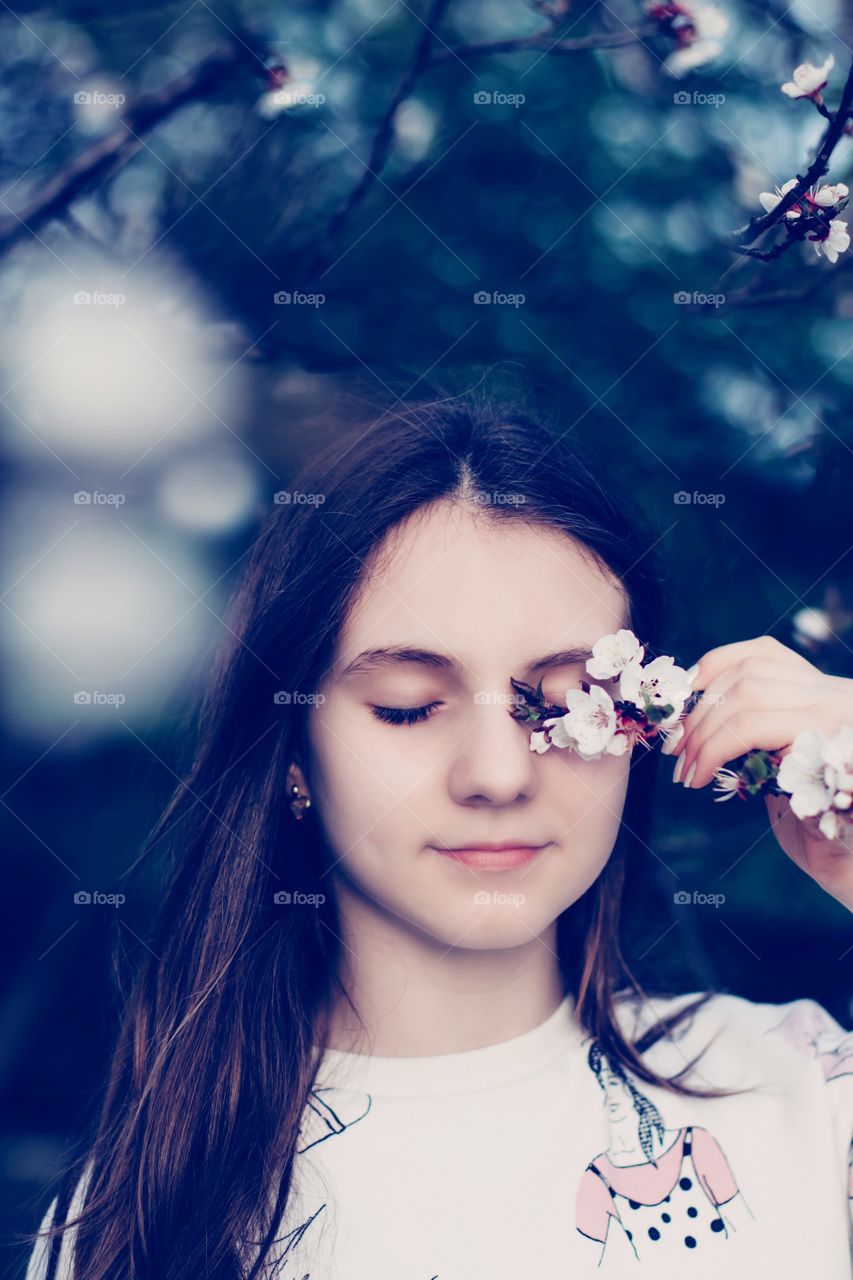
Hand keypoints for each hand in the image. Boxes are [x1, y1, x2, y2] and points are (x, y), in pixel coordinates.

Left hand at [669, 635, 852, 911]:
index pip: (763, 653)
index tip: (680, 699)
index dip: (712, 668)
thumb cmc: (812, 824)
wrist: (849, 866)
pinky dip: (716, 747)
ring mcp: (839, 717)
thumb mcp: (779, 764)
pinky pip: (754, 726)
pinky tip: (700, 776)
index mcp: (828, 694)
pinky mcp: (829, 746)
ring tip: (685, 769)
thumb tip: (688, 715)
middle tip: (673, 750)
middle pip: (749, 673)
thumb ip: (753, 730)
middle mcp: (840, 696)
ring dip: (703, 732)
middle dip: (699, 711)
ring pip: (748, 694)